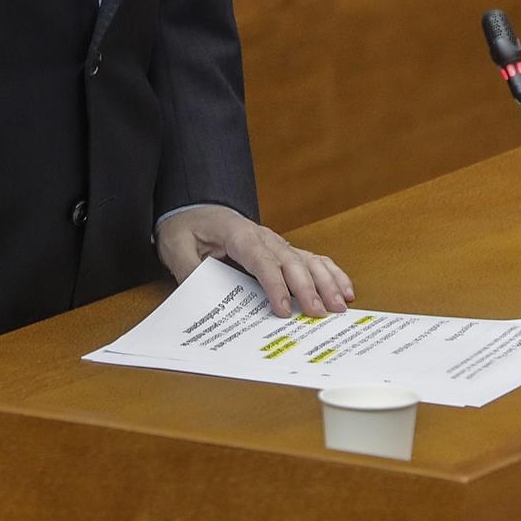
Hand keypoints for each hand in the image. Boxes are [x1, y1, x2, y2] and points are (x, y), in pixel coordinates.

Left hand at [157, 205, 354, 317]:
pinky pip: (311, 259)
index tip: (283, 309)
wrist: (194, 207)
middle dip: (308, 287)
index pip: (261, 260)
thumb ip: (187, 267)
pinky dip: (331, 272)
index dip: (274, 285)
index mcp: (237, 233)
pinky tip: (345, 289)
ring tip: (340, 305)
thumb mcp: (175, 245)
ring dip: (326, 281)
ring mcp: (275, 242)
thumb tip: (203, 290)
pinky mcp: (282, 250)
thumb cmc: (186, 226)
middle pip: (291, 261)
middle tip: (321, 313)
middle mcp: (262, 236)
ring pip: (307, 259)